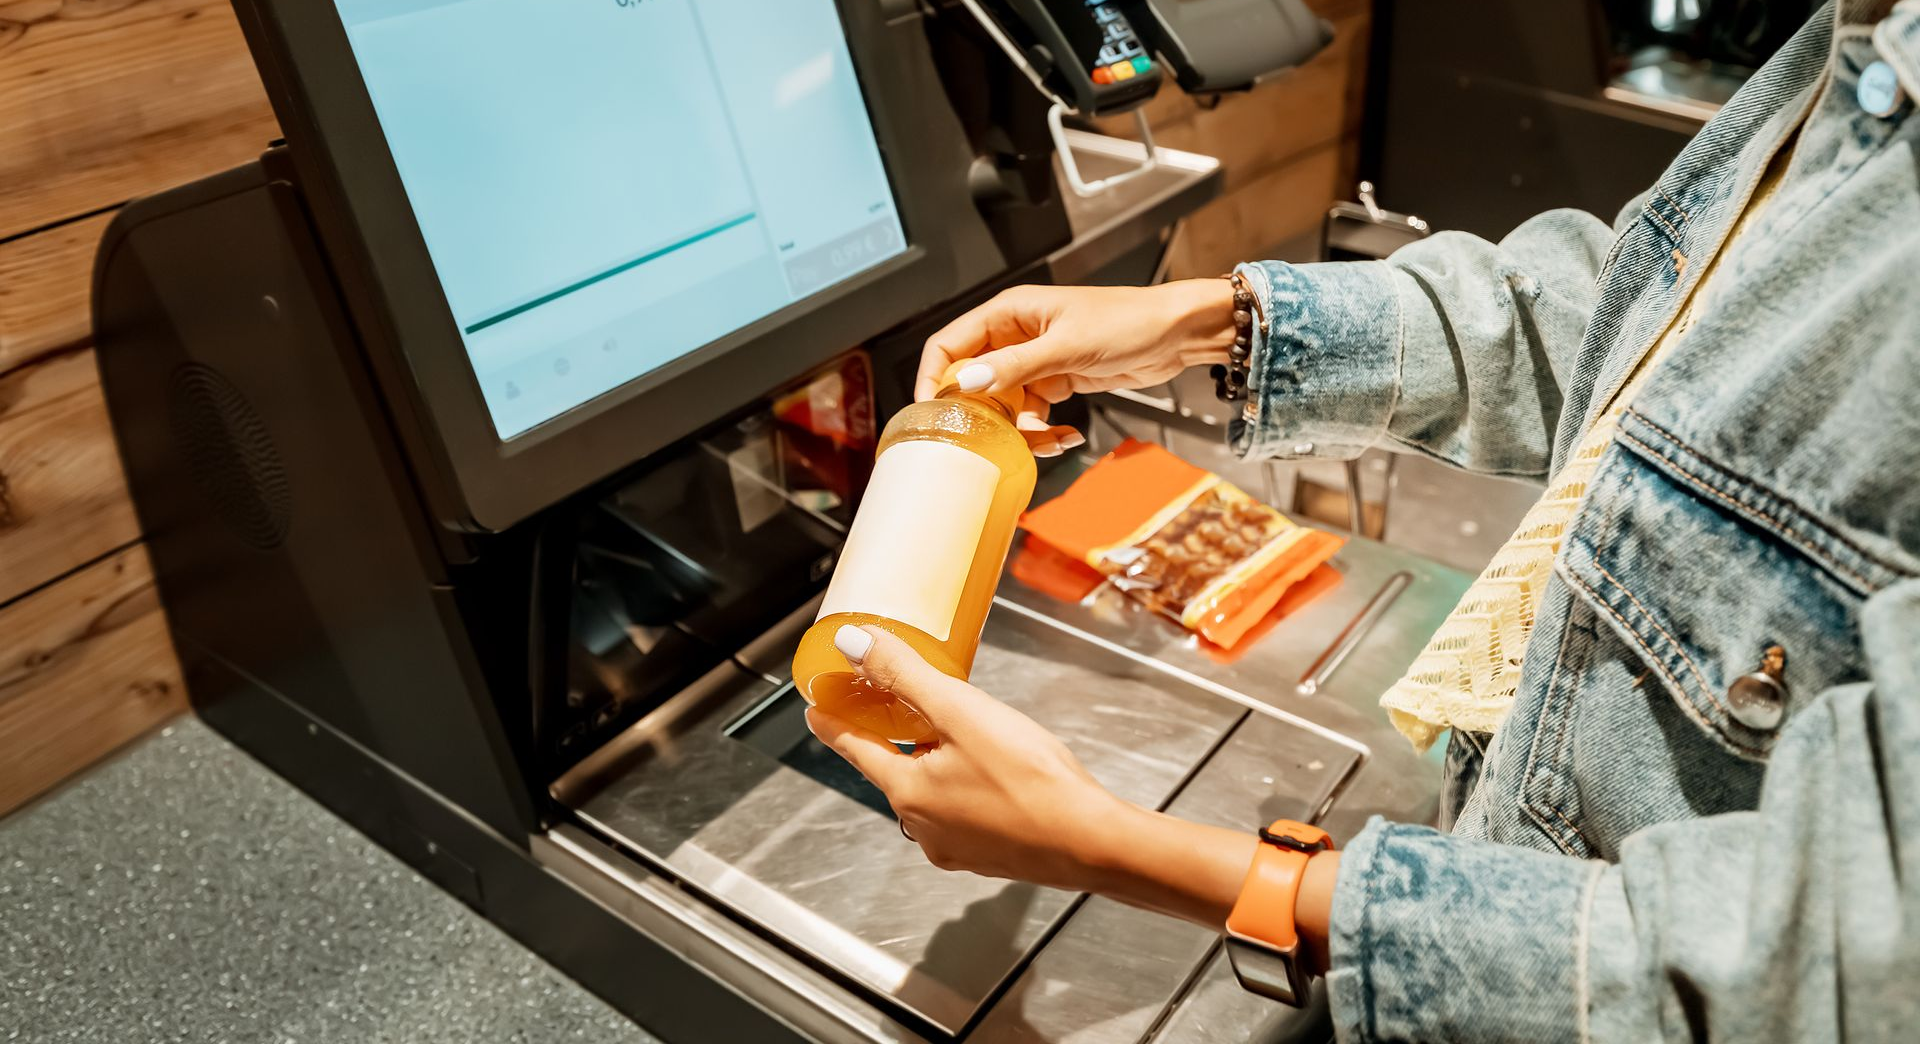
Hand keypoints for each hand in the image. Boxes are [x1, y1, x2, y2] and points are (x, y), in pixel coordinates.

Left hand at [806, 624, 1284, 933]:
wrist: (1090, 841)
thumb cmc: (1029, 779)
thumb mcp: (961, 711)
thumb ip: (905, 675)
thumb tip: (853, 643)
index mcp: (908, 792)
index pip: (854, 748)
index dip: (834, 722)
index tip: (817, 708)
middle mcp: (923, 826)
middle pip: (894, 769)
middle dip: (897, 736)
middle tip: (902, 704)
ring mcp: (957, 846)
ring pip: (931, 790)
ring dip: (936, 760)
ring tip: (962, 731)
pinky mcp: (990, 854)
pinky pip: (962, 810)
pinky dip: (965, 785)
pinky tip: (995, 770)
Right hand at [916, 280, 1236, 454]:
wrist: (1175, 335)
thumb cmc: (1128, 321)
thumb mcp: (1066, 346)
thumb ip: (1015, 367)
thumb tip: (966, 382)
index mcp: (1008, 313)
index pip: (949, 344)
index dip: (936, 378)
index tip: (934, 414)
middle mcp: (1015, 336)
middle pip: (973, 382)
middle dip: (984, 416)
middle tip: (994, 442)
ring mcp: (1035, 361)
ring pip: (1004, 405)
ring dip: (1019, 431)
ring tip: (1045, 442)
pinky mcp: (1056, 381)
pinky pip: (1032, 414)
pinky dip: (1044, 431)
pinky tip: (1066, 436)